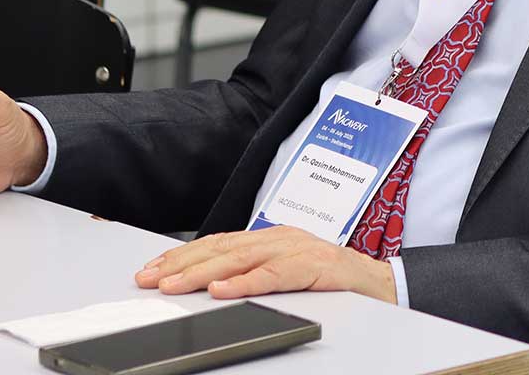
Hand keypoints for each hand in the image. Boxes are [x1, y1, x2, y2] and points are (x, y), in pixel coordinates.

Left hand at [135, 226, 397, 303]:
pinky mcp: (313, 266)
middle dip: (181, 263)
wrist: (378, 282)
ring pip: (241, 258)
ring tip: (174, 284)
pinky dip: (246, 282)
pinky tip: (223, 289)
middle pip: (222, 248)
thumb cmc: (330, 279)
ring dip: (203, 271)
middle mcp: (279, 238)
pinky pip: (274, 274)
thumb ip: (253, 272)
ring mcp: (296, 250)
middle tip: (151, 277)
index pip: (218, 242)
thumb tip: (210, 284)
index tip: (152, 267)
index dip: (182, 254)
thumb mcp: (284, 273)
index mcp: (270, 238)